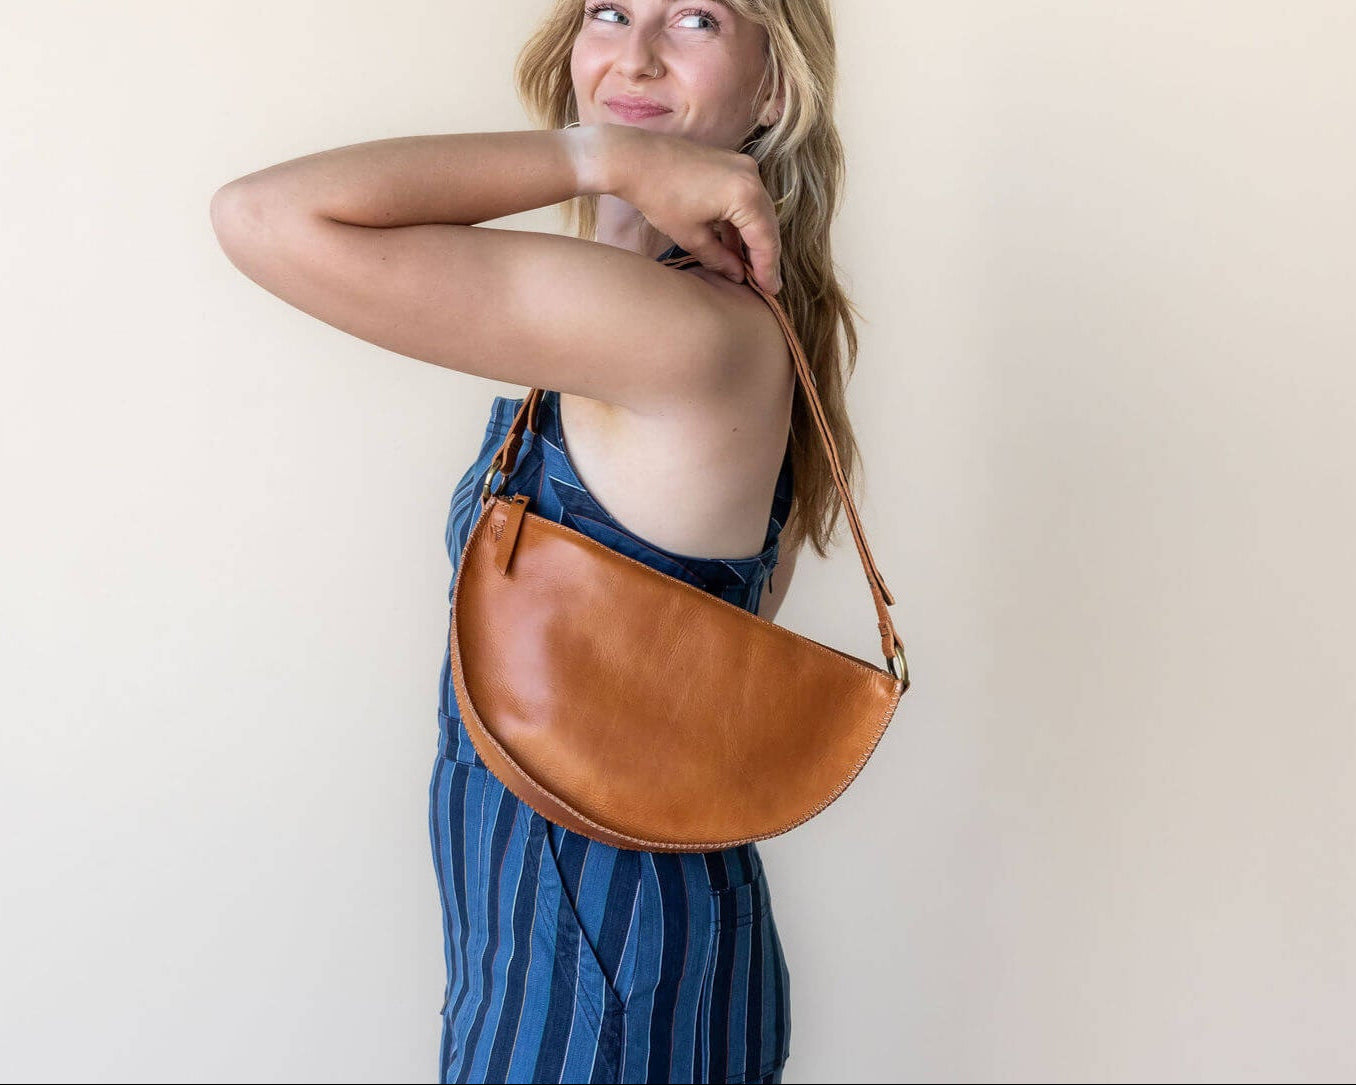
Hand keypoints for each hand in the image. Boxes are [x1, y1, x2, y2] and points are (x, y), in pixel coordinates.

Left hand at [602, 124, 781, 293]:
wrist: (635, 158)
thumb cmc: (660, 196)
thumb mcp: (691, 236)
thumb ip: (719, 259)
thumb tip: (738, 275)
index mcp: (745, 195)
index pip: (765, 240)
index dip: (768, 269)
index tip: (770, 290)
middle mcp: (751, 176)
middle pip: (767, 224)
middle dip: (765, 255)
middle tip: (767, 285)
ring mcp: (743, 167)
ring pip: (758, 211)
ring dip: (754, 239)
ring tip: (751, 269)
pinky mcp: (731, 164)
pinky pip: (746, 198)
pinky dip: (742, 222)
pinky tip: (735, 245)